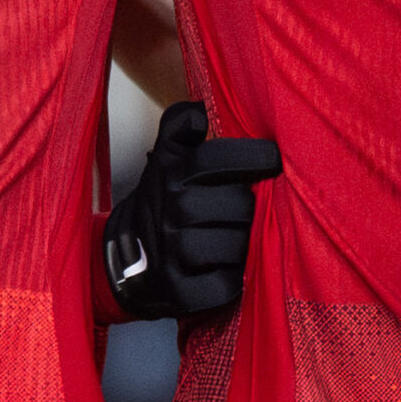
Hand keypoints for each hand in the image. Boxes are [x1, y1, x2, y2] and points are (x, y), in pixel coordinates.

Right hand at [103, 102, 276, 319]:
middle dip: (248, 211)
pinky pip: (225, 284)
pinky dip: (231, 281)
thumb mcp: (165, 161)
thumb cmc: (162, 204)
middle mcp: (170, 210)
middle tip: (243, 215)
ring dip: (242, 246)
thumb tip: (197, 109)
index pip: (221, 159)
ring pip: (235, 245)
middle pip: (239, 206)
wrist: (127, 263)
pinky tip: (225, 271)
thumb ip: (180, 127)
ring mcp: (172, 252)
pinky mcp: (178, 291)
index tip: (273, 161)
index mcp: (172, 174)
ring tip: (234, 242)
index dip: (255, 158)